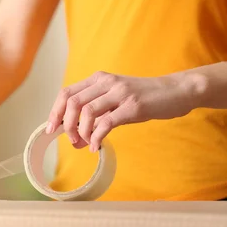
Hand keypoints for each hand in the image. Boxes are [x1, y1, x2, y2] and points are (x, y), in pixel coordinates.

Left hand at [46, 71, 195, 151]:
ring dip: (80, 132)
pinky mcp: (133, 106)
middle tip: (71, 141)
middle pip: (72, 103)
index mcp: (98, 79)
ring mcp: (120, 93)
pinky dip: (97, 137)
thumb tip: (74, 134)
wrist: (176, 90)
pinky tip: (97, 146)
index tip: (51, 129)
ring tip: (84, 144)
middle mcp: (106, 83)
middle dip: (66, 125)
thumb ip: (96, 110)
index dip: (55, 112)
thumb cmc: (143, 97)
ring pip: (87, 112)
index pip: (66, 93)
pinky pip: (106, 123)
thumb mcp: (115, 97)